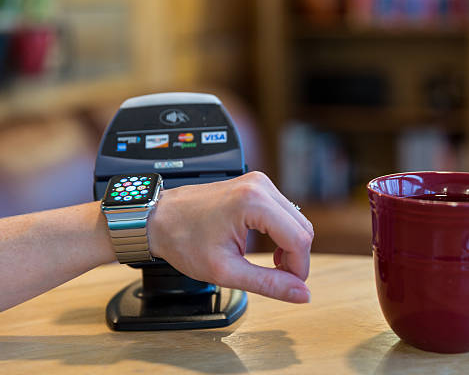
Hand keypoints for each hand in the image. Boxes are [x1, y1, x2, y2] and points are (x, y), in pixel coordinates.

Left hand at [148, 171, 313, 302]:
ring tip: (269, 265)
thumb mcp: (226, 271)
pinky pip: (285, 213)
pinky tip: (268, 248)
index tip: (288, 286)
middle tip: (278, 279)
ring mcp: (260, 183)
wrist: (159, 218)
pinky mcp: (258, 186)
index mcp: (254, 202)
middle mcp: (261, 186)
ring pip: (297, 221)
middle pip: (303, 228)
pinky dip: (283, 234)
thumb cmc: (183, 240)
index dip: (298, 268)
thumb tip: (301, 293)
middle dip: (296, 258)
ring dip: (290, 247)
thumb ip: (269, 284)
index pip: (299, 239)